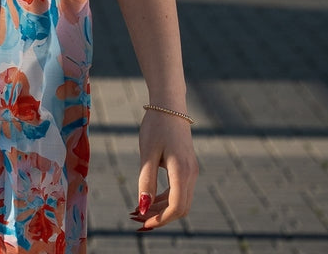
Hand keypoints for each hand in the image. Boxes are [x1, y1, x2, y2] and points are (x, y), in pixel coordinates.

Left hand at [130, 110, 197, 231]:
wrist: (169, 105)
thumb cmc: (156, 126)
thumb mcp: (147, 152)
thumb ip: (145, 180)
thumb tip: (142, 208)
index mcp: (182, 171)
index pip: (176, 207)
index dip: (160, 219)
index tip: (142, 223)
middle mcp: (191, 173)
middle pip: (180, 208)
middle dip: (159, 217)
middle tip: (136, 219)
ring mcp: (191, 170)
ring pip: (180, 200)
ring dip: (160, 209)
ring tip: (138, 210)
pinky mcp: (187, 167)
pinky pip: (178, 190)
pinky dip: (164, 198)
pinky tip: (148, 198)